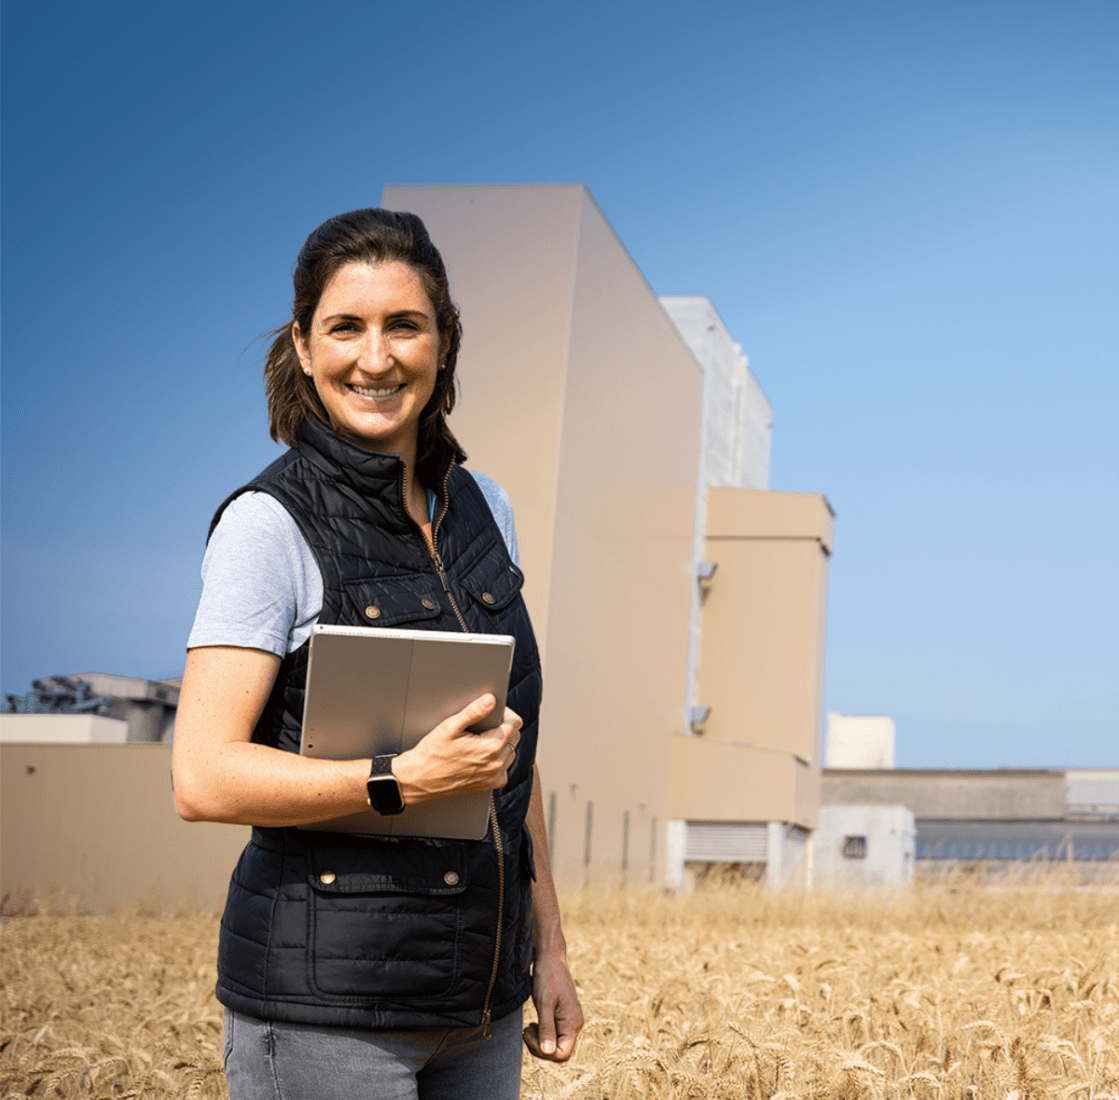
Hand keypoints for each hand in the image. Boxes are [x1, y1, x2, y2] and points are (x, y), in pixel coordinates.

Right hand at [392, 695, 521, 804]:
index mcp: (490, 747)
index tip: (496, 711)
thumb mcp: (450, 726)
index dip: (506, 713)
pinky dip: (498, 762)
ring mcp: (492, 777)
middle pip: (514, 737)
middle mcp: (495, 764)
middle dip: (505, 727)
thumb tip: (491, 700)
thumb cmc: (431, 753)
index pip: (515, 724)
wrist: (418, 779)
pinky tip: (483, 756)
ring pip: (510, 753)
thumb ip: (474, 711)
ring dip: (502, 744)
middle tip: (486, 724)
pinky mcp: (487, 786)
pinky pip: (503, 771)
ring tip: (483, 739)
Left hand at [523, 951, 582, 1061]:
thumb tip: (548, 1053)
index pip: (563, 1054)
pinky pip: (555, 1034)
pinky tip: (533, 1025)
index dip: (545, 1053)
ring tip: (527, 1028)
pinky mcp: (564, 1016)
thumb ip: (547, 1028)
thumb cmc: (547, 977)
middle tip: (525, 1031)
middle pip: (559, 1052)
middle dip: (539, 1047)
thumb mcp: (544, 1003)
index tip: (530, 1036)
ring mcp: (570, 1020)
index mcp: (572, 1022)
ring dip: (539, 1041)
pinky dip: (542, 1034)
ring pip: (556, 1044)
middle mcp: (575, 1024)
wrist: (551, 958)